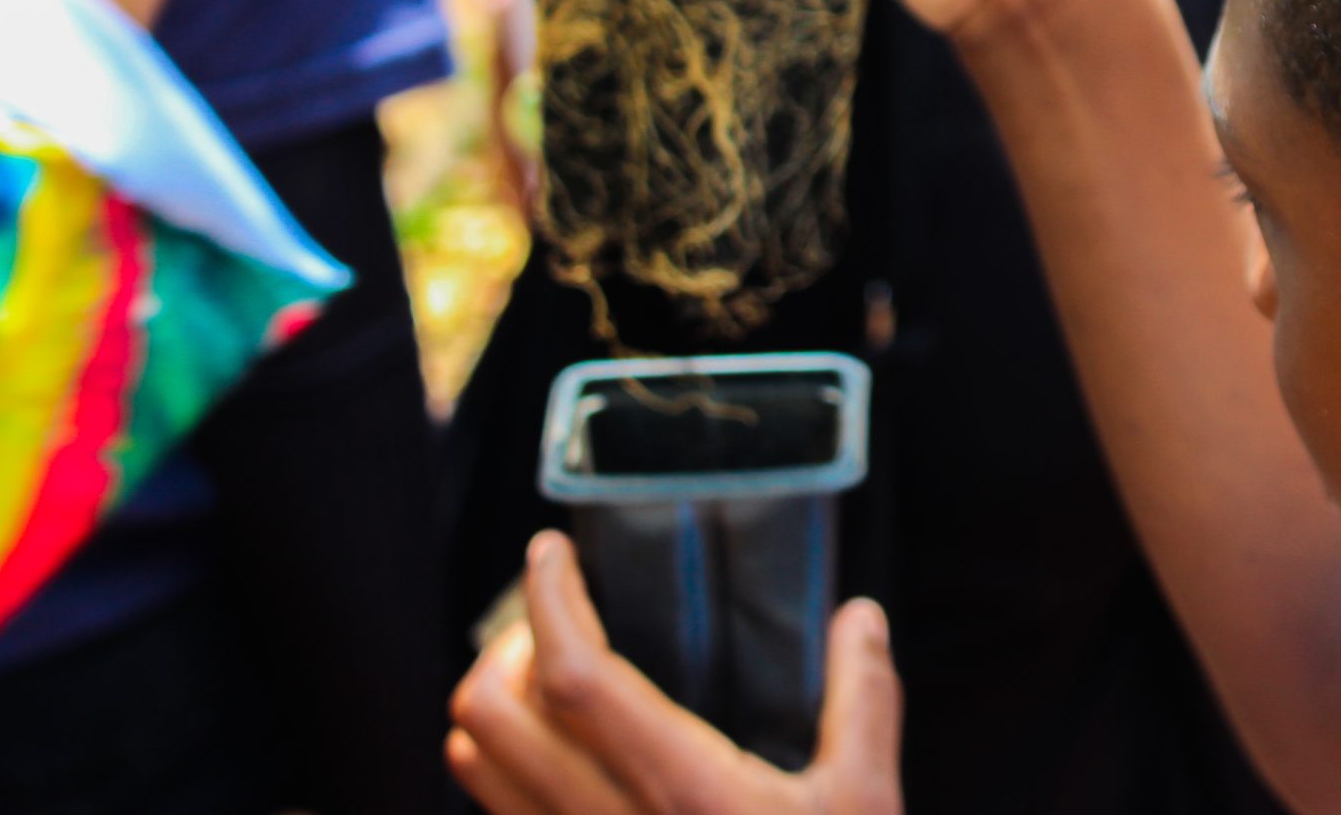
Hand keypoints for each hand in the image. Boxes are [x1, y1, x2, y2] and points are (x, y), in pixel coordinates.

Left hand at [449, 531, 903, 814]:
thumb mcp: (865, 804)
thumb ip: (865, 701)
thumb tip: (862, 618)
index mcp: (683, 792)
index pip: (577, 680)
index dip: (551, 603)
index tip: (552, 551)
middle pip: (491, 718)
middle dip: (505, 646)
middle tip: (552, 615)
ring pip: (475, 771)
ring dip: (492, 704)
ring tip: (538, 673)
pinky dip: (500, 768)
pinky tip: (551, 753)